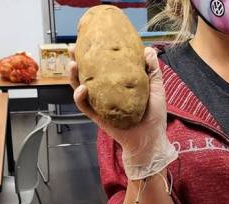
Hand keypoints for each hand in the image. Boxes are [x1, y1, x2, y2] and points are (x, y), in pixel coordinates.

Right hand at [68, 46, 176, 179]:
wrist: (151, 139)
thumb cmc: (154, 116)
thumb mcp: (156, 88)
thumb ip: (152, 70)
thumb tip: (148, 49)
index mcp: (118, 84)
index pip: (103, 65)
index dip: (95, 53)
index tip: (90, 39)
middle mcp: (106, 92)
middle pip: (87, 74)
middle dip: (77, 60)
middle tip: (72, 49)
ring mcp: (100, 104)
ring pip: (80, 88)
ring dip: (73, 76)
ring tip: (73, 64)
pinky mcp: (98, 117)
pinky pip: (85, 106)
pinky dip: (80, 97)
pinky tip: (82, 88)